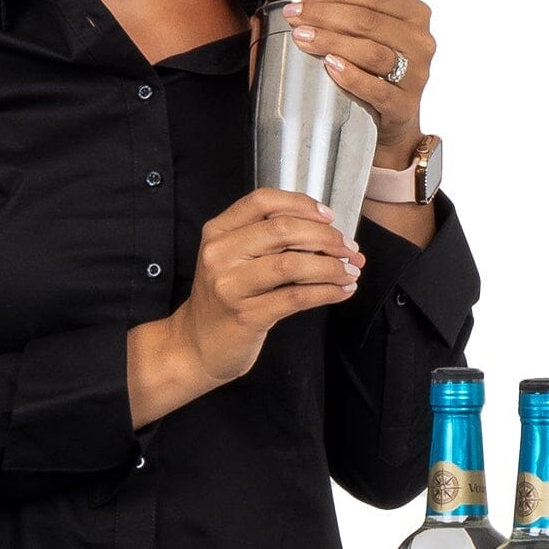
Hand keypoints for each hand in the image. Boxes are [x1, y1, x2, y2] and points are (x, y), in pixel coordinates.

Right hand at [131, 187, 363, 423]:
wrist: (197, 346)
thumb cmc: (224, 300)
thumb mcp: (232, 259)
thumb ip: (265, 239)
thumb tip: (325, 231)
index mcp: (217, 232)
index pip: (263, 202)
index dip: (302, 204)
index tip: (329, 217)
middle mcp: (220, 254)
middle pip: (283, 230)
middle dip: (326, 237)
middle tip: (350, 248)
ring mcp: (231, 286)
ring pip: (293, 263)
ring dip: (331, 266)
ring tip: (351, 271)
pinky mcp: (247, 315)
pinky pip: (297, 297)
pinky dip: (327, 292)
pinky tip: (342, 291)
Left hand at [284, 0, 433, 170]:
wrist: (394, 126)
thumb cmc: (382, 69)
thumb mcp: (379, 26)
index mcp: (416, 15)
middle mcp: (422, 42)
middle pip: (369, 22)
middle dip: (325, 15)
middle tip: (294, 14)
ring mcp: (417, 76)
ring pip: (371, 52)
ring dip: (331, 41)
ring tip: (301, 36)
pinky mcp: (404, 106)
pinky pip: (376, 89)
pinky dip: (350, 75)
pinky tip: (329, 66)